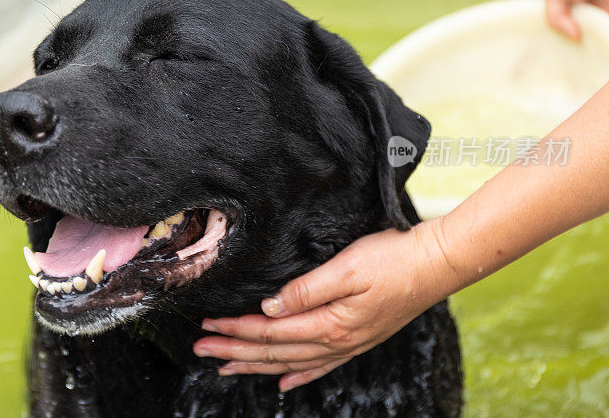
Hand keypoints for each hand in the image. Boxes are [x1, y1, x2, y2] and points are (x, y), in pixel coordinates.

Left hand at [193, 219, 455, 391]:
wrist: (438, 264)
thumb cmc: (394, 258)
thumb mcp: (347, 267)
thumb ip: (306, 290)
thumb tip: (269, 308)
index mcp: (330, 324)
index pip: (269, 332)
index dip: (235, 331)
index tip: (206, 328)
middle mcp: (337, 341)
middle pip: (274, 352)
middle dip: (234, 352)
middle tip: (201, 351)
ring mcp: (349, 344)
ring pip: (291, 362)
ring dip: (257, 366)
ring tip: (228, 368)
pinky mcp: (359, 339)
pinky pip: (320, 365)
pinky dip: (297, 375)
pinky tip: (283, 382)